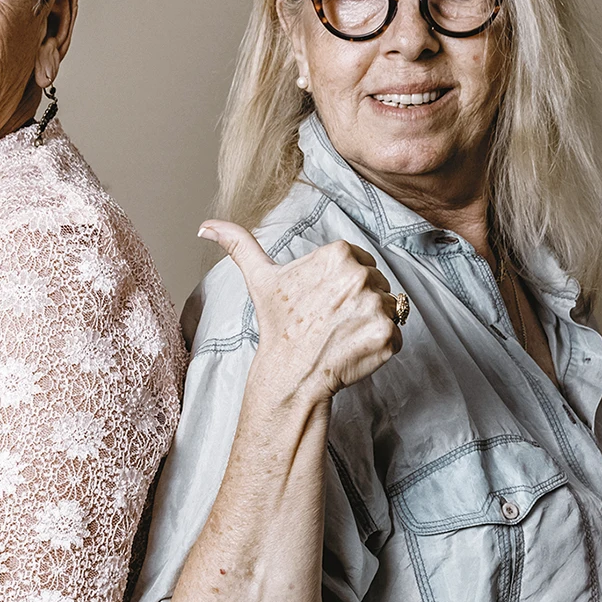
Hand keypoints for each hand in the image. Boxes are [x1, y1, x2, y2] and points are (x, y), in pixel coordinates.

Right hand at [199, 219, 403, 401]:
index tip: (325, 304)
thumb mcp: (260, 279)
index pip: (361, 263)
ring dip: (372, 323)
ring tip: (343, 335)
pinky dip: (380, 346)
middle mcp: (361, 275)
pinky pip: (397, 335)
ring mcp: (377, 306)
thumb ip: (239, 245)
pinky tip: (355, 350)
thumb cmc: (279, 327)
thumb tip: (205, 227)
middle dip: (360, 303)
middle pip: (378, 284)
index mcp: (339, 254)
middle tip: (332, 322)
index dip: (345, 286)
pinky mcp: (388, 335)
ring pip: (390, 308)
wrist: (290, 373)